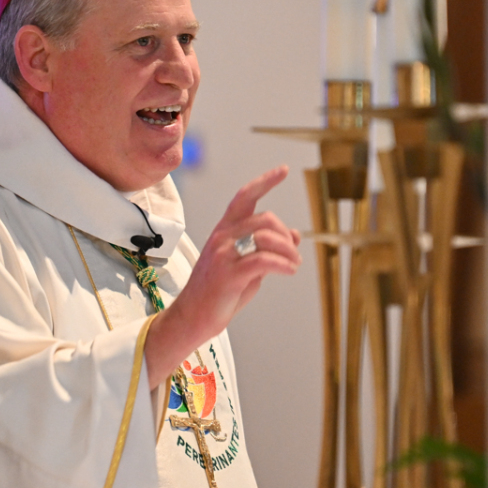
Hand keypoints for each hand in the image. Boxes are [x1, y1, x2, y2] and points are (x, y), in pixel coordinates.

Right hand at [144, 165, 300, 381]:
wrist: (192, 318)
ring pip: (265, 237)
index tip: (284, 170)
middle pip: (265, 218)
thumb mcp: (246, 266)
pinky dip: (283, 265)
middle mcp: (222, 237)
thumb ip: (266, 249)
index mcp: (224, 231)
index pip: (244, 197)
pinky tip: (290, 271)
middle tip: (294, 255)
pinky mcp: (228, 274)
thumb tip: (294, 235)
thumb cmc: (220, 293)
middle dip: (285, 235)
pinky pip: (264, 260)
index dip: (265, 182)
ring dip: (288, 251)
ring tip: (294, 264)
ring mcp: (223, 255)